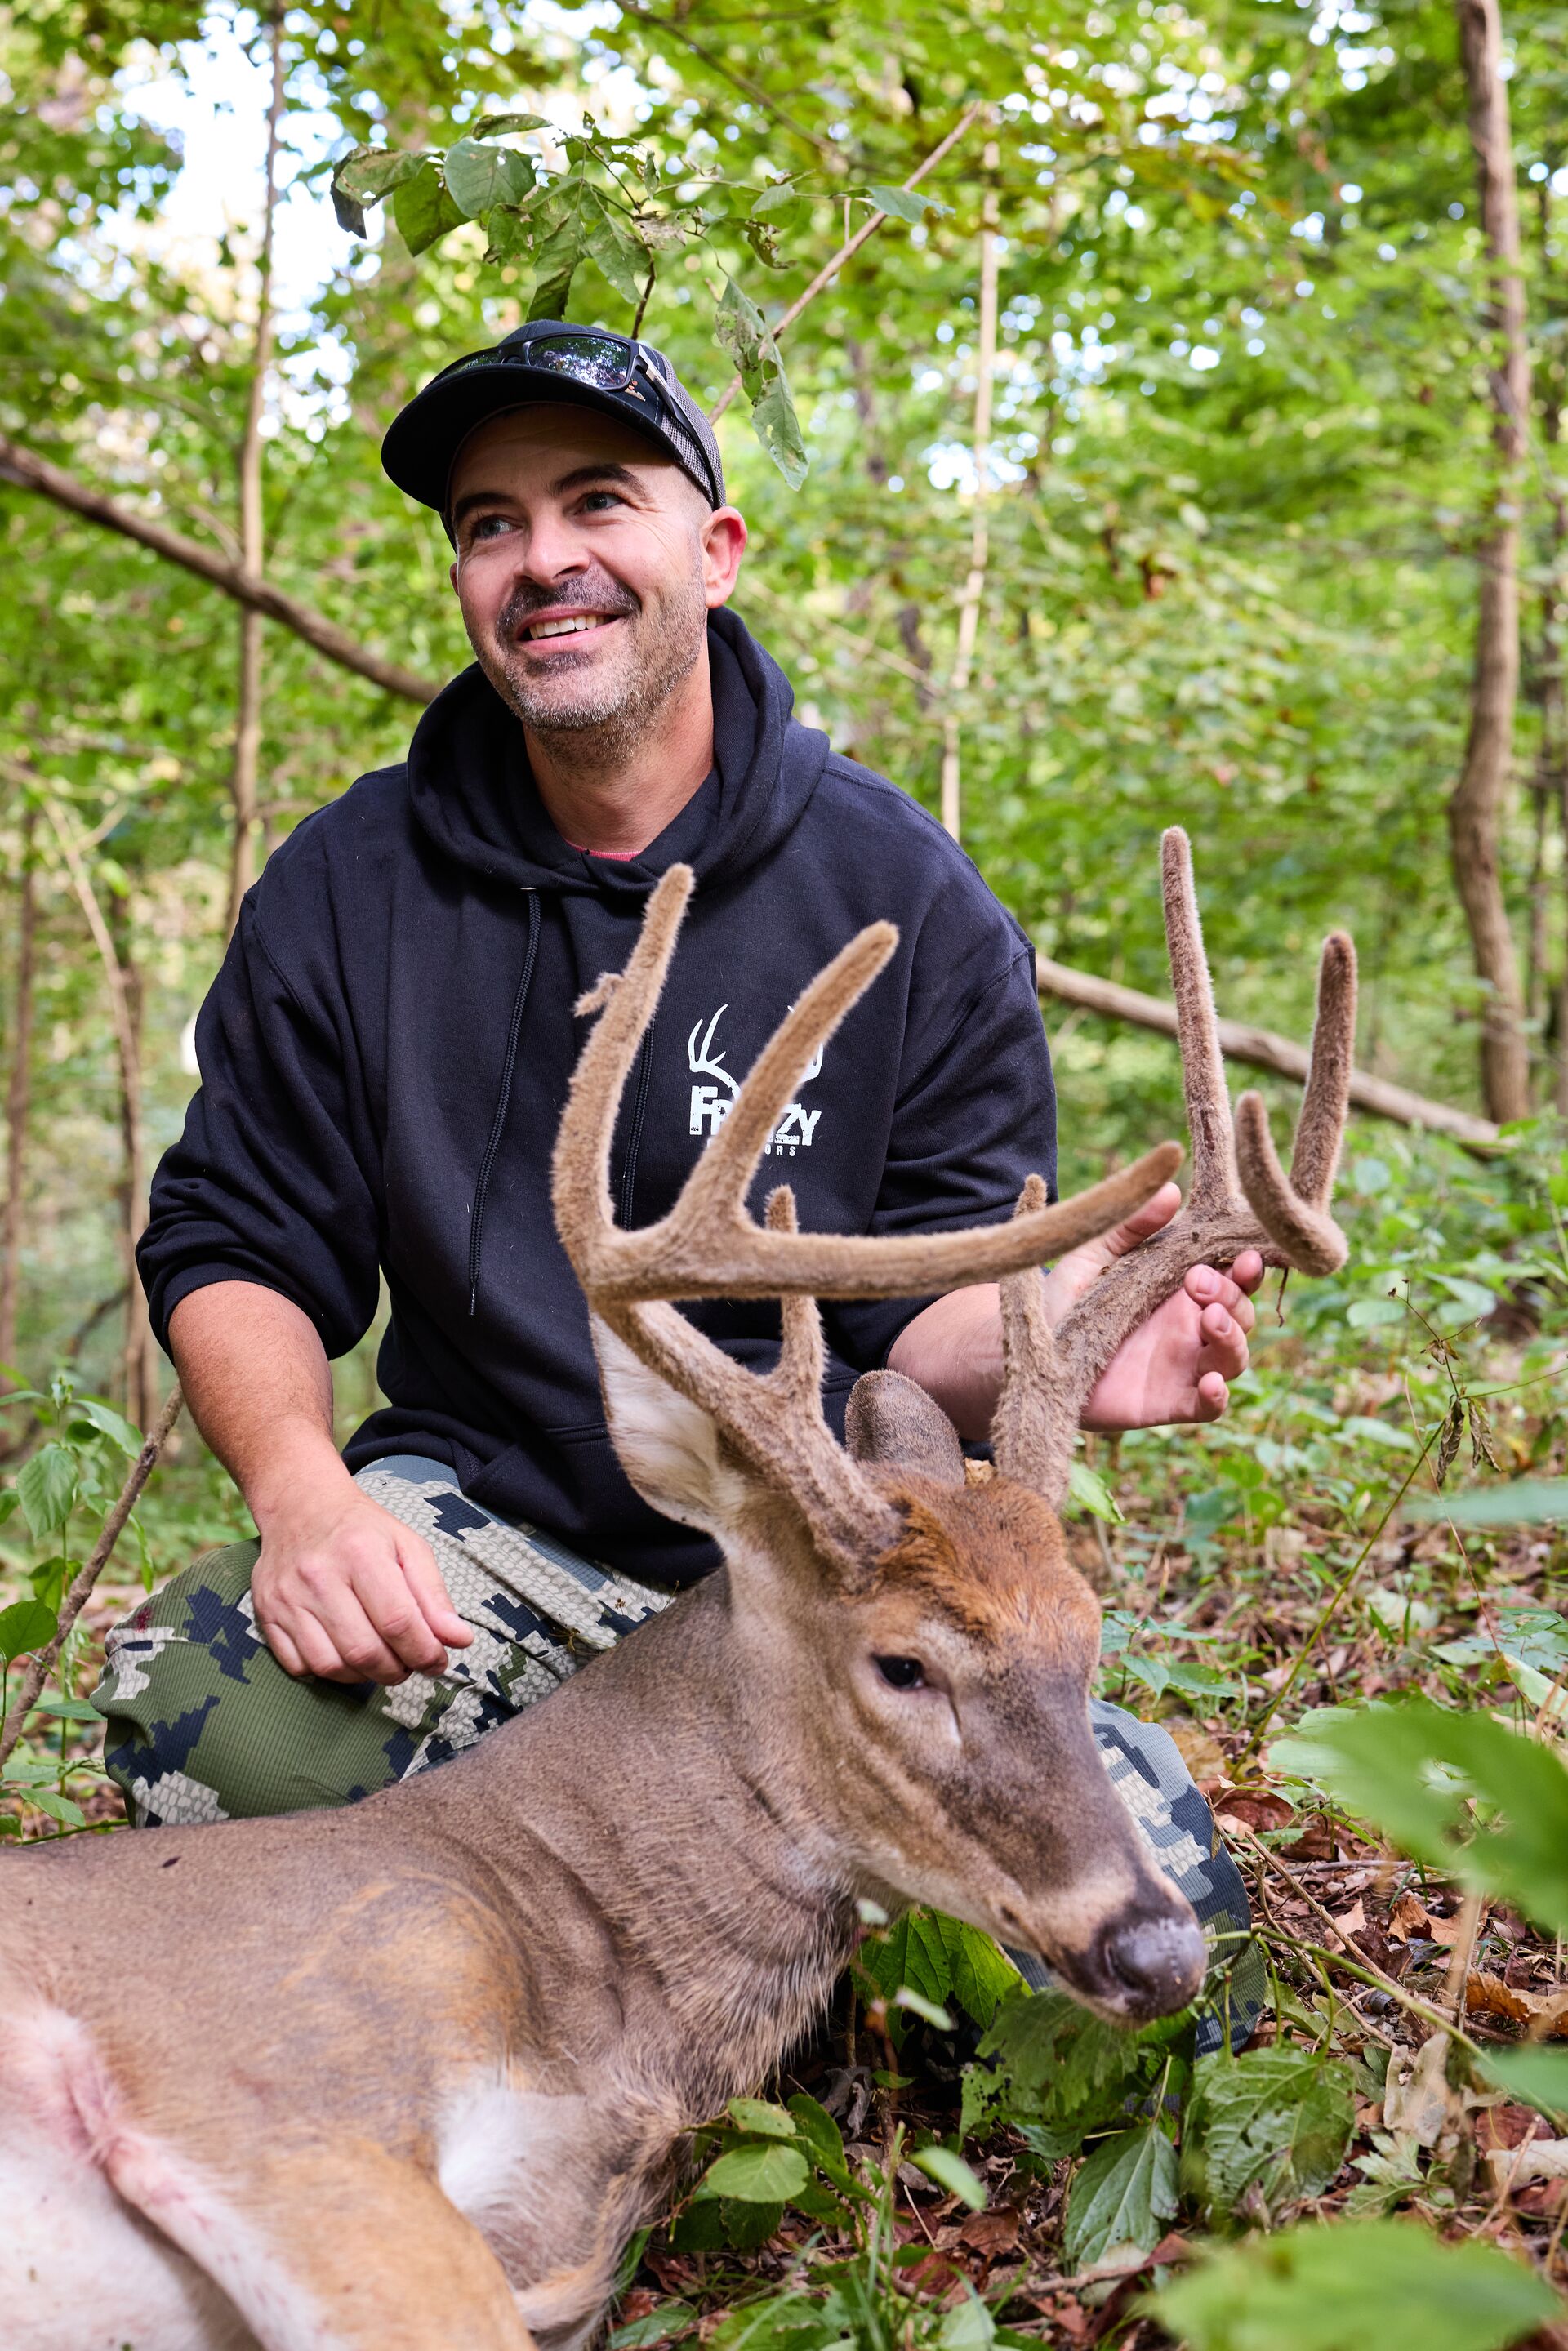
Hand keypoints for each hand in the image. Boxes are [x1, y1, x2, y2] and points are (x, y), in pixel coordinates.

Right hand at [252, 1480, 472, 1684]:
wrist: (300, 1506)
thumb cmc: (362, 1529)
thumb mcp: (408, 1547)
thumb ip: (434, 1595)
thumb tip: (459, 1640)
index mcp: (361, 1552)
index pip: (398, 1621)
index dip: (424, 1652)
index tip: (437, 1662)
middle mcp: (319, 1576)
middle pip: (364, 1650)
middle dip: (397, 1671)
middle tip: (409, 1664)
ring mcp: (287, 1597)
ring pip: (330, 1666)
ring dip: (364, 1676)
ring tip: (380, 1661)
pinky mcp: (266, 1613)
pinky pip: (298, 1667)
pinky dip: (327, 1673)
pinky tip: (345, 1655)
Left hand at [1041, 1182, 1262, 1430]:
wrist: (1028, 1354)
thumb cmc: (1063, 1300)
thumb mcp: (1092, 1255)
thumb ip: (1130, 1226)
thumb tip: (1171, 1189)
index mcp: (1178, 1287)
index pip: (1232, 1275)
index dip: (1246, 1267)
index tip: (1244, 1255)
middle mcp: (1189, 1326)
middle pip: (1240, 1312)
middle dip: (1232, 1294)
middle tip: (1196, 1281)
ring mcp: (1182, 1365)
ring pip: (1234, 1356)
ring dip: (1233, 1337)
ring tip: (1209, 1319)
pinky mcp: (1167, 1401)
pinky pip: (1208, 1406)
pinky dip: (1218, 1396)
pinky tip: (1210, 1383)